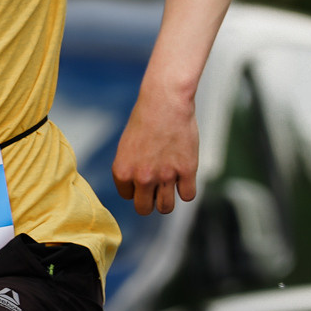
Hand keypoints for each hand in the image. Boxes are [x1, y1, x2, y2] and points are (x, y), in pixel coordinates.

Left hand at [112, 82, 198, 215]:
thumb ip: (130, 169)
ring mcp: (165, 176)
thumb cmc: (146, 119)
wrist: (165, 101)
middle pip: (144, 208)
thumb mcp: (127, 146)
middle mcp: (142, 177)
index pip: (128, 196)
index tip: (143, 176)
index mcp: (123, 172)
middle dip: (150, 201)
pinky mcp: (187, 170)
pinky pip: (188, 195)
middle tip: (156, 187)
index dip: (136, 188)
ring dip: (167, 201)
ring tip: (170, 186)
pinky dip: (186, 190)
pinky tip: (184, 177)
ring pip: (166, 208)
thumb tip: (138, 187)